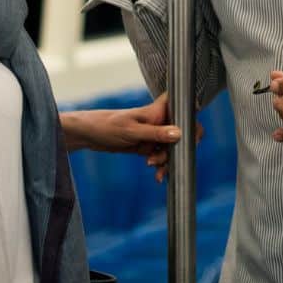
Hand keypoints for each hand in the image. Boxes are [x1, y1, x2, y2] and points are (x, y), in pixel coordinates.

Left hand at [61, 92, 181, 154]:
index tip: (192, 136)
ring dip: (167, 160)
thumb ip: (155, 133)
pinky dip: (161, 166)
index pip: (184, 107)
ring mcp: (155, 134)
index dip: (192, 120)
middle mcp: (160, 121)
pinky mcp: (148, 146)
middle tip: (168, 158)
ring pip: (172, 147)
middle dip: (178, 149)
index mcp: (158, 110)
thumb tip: (179, 134)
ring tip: (153, 166)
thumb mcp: (132, 131)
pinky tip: (157, 176)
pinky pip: (162, 157)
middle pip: (182, 133)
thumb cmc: (108, 125)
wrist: (89, 135)